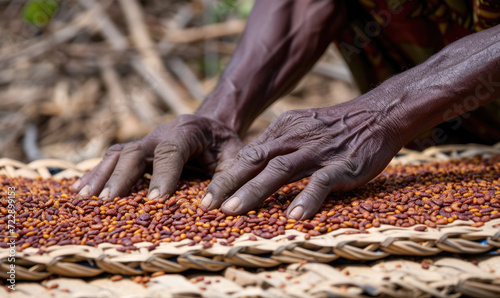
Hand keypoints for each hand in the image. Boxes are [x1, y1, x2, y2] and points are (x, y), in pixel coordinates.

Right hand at [71, 114, 242, 199]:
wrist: (211, 126)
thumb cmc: (224, 146)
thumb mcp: (235, 158)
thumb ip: (226, 179)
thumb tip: (209, 207)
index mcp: (187, 132)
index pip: (171, 151)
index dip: (162, 175)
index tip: (154, 201)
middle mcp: (161, 133)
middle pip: (135, 152)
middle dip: (121, 177)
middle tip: (109, 202)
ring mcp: (145, 141)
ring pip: (118, 155)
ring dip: (101, 176)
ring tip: (83, 199)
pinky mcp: (137, 150)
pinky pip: (112, 159)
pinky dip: (96, 174)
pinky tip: (80, 191)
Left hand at [200, 101, 402, 219]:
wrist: (378, 114)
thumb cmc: (336, 128)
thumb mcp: (301, 128)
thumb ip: (278, 146)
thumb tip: (251, 165)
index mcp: (282, 130)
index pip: (247, 156)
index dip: (225, 177)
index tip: (206, 198)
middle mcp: (294, 139)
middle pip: (254, 161)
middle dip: (227, 184)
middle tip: (206, 207)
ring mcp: (317, 151)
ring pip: (279, 171)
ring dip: (254, 192)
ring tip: (233, 212)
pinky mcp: (341, 164)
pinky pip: (321, 182)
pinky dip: (307, 198)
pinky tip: (294, 217)